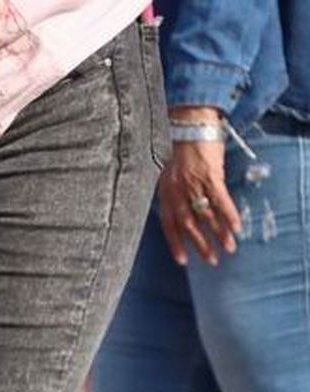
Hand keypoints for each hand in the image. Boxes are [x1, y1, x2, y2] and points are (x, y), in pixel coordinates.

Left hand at [158, 111, 240, 266]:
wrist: (190, 122)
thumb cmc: (178, 146)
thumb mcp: (167, 172)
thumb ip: (171, 191)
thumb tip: (179, 208)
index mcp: (164, 193)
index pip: (168, 225)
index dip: (175, 243)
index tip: (182, 261)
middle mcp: (176, 192)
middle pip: (188, 225)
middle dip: (200, 245)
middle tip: (211, 260)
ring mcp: (193, 185)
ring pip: (206, 216)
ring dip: (218, 235)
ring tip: (227, 249)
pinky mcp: (210, 176)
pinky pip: (220, 201)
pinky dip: (228, 216)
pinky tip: (235, 229)